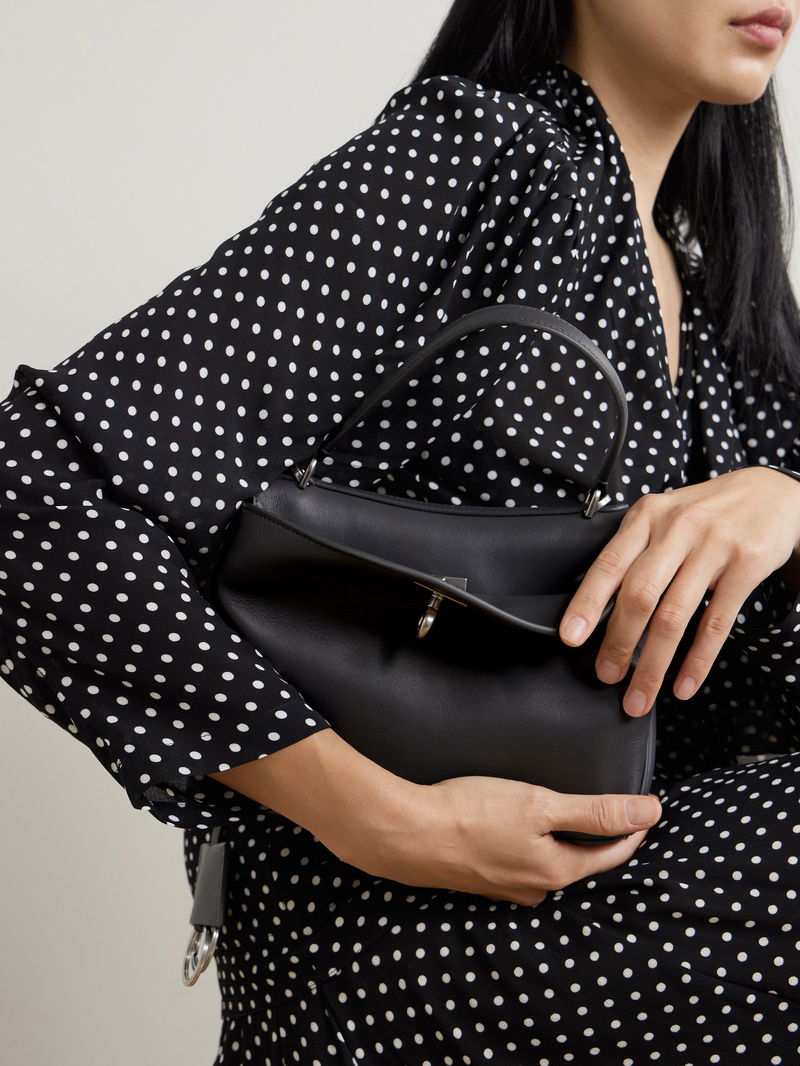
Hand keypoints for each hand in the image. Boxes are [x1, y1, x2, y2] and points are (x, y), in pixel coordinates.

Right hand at [338, 776, 660, 905]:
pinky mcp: (478, 879)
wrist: (405, 833)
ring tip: (563, 817)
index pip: (610, 854)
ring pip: (545, 865)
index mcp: (555, 872)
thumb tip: (651, 812)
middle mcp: (533, 889)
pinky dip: (527, 846)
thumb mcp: (540, 804)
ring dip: (559, 844)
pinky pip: (516, 864)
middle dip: (596, 839)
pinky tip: (514, 830)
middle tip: (611, 812)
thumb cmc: (471, 814)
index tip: (646, 809)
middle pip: (578, 862)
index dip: (632, 830)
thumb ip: (596, 810)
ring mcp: (503, 888)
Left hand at [558, 467, 799, 717]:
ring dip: (653, 663)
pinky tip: (683, 685)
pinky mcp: (745, 565)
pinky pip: (716, 622)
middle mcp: (677, 529)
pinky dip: (697, 660)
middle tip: (606, 675)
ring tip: (639, 695)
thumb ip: (634, 551)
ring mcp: (713, 546)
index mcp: (647, 517)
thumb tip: (596, 607)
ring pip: (674, 615)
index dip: (587, 603)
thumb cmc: (705, 512)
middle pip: (639, 594)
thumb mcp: (664, 517)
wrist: (771, 492)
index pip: (609, 565)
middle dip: (618, 642)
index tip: (571, 637)